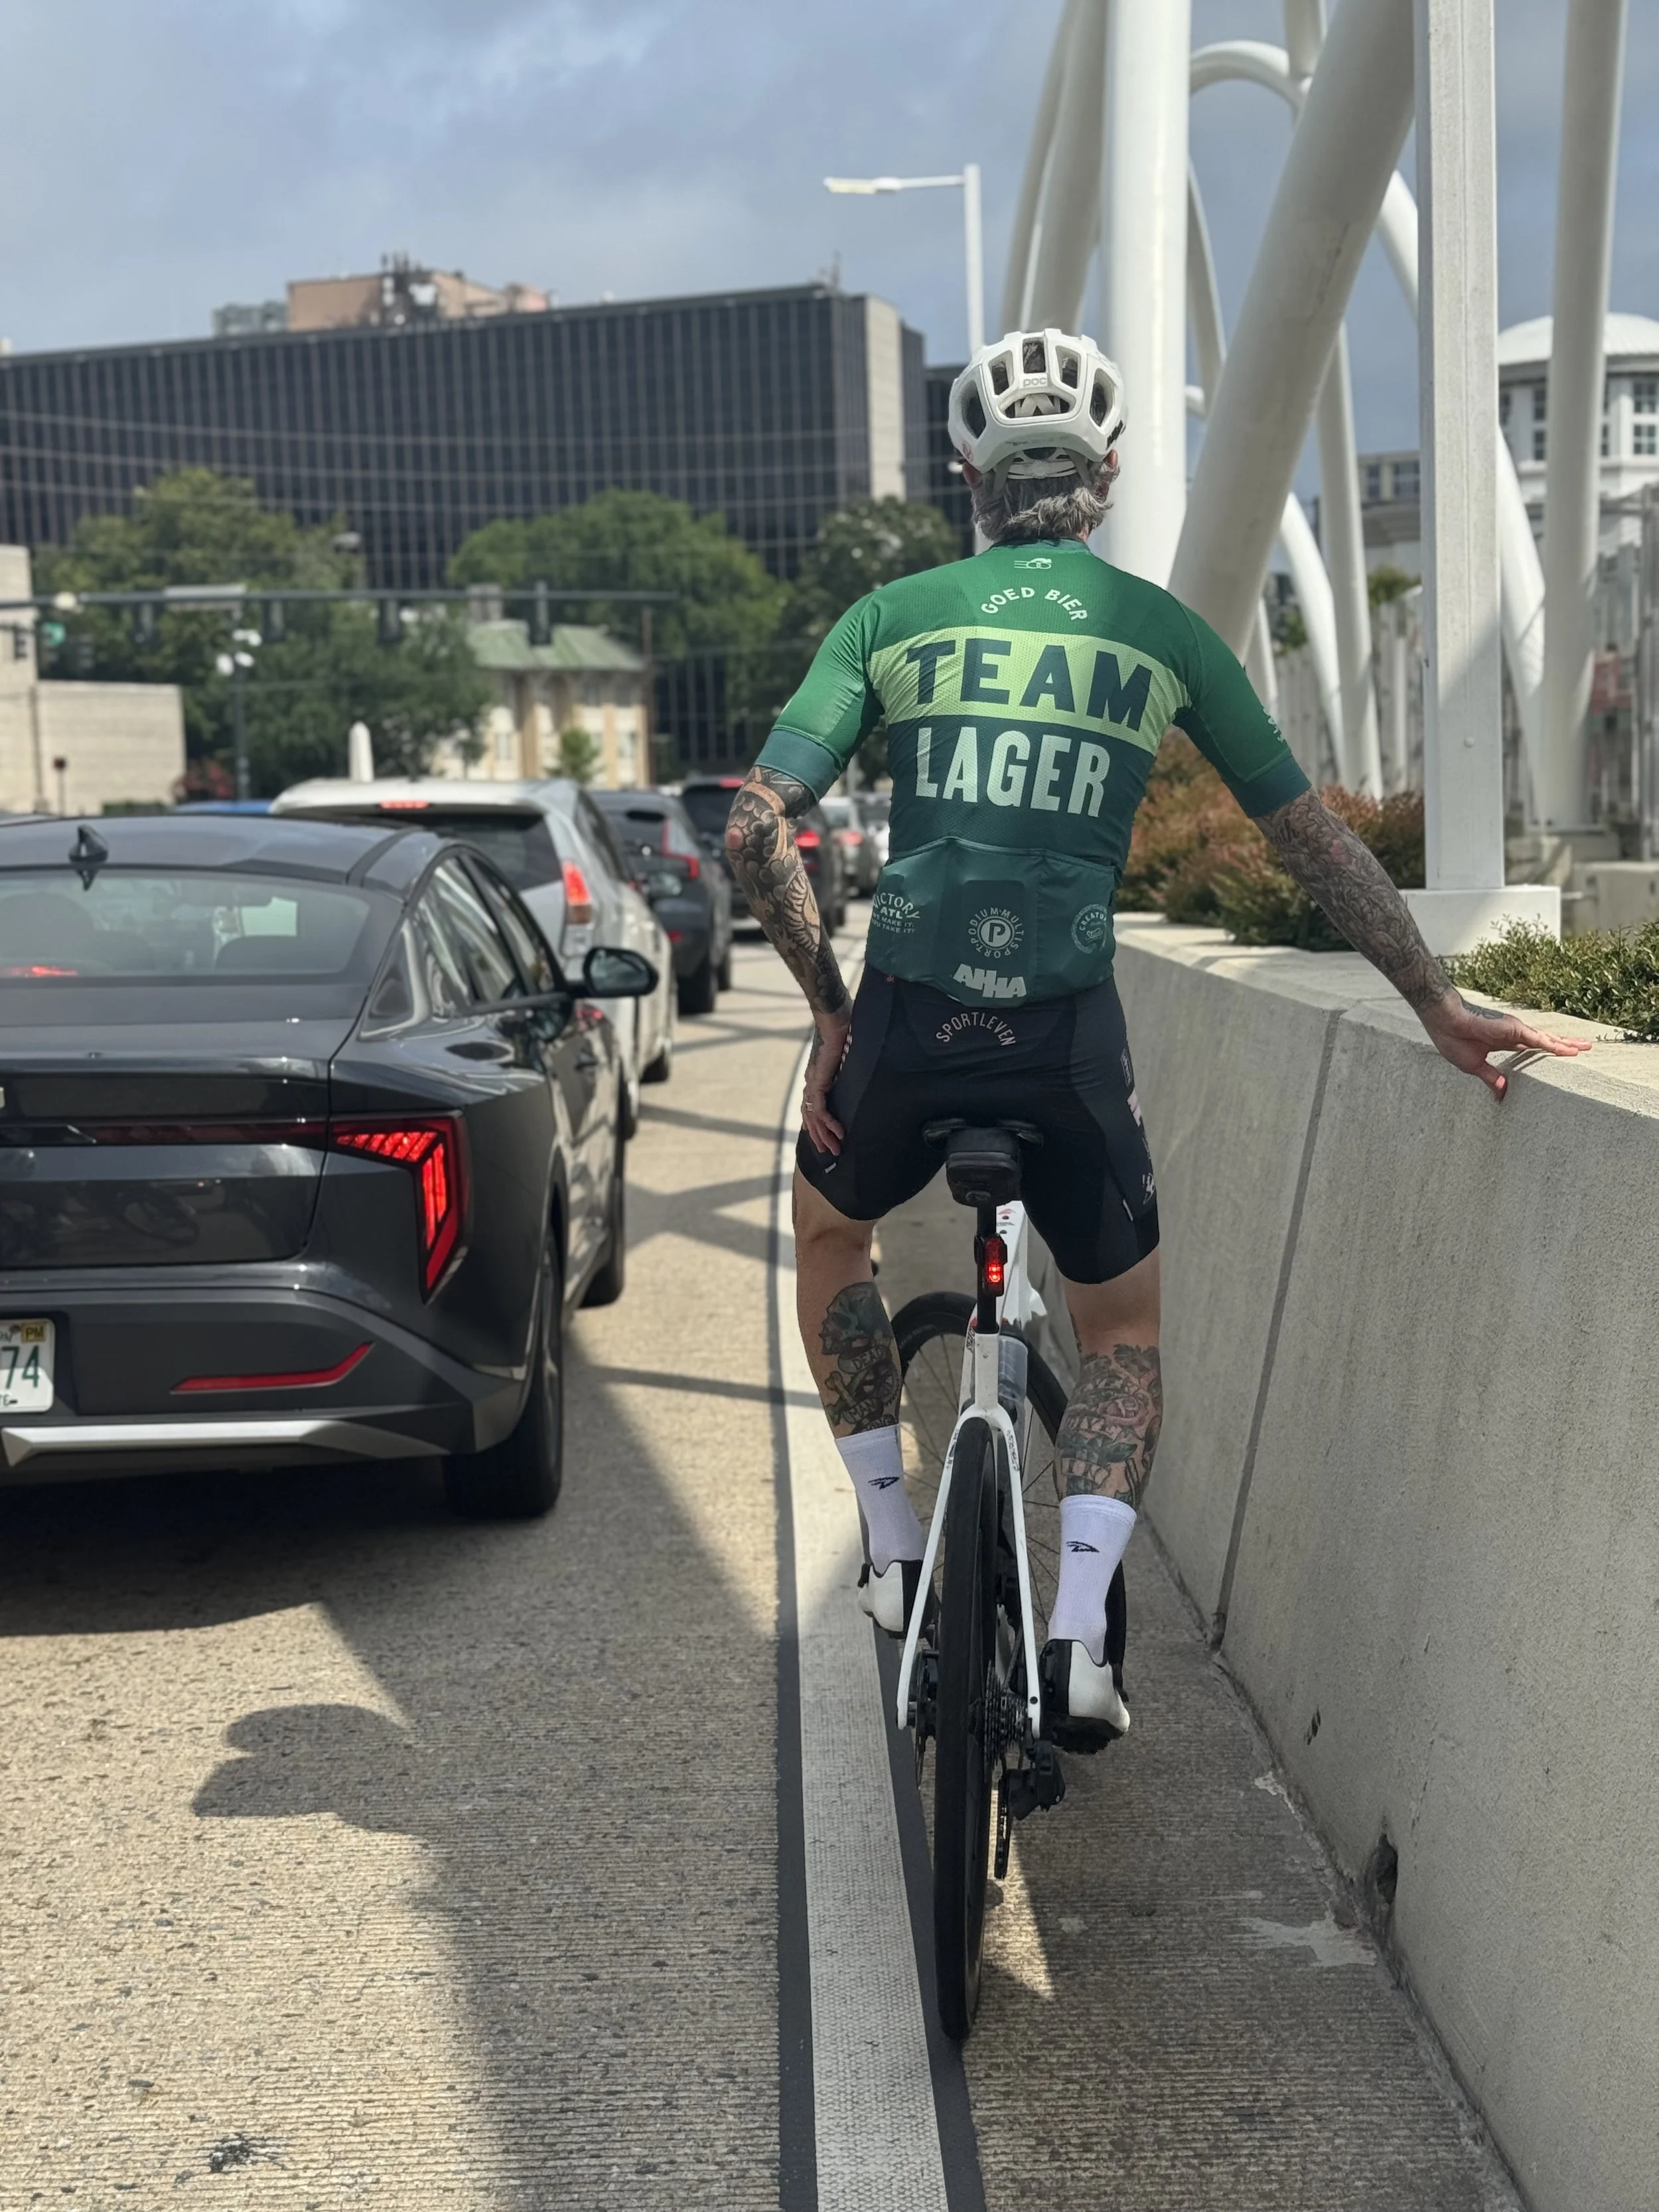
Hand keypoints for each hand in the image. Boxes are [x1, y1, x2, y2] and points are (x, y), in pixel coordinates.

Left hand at [802, 1008, 851, 1154]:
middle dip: (820, 1136)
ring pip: (814, 1118)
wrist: (834, 1018)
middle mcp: (812, 1082)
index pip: (813, 1105)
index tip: (826, 1137)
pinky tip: (839, 1134)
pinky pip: (821, 1111)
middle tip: (830, 1151)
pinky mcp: (818, 1083)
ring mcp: (813, 1083)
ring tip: (835, 1149)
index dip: (817, 1123)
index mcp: (817, 1076)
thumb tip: (869, 1065)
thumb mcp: (849, 1054)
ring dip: (824, 1136)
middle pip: (811, 1117)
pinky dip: (829, 1124)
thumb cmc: (843, 1029)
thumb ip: (853, 1064)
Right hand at [1417, 988, 1590, 1097]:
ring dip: (1566, 1044)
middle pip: (1544, 1041)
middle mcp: (1512, 1035)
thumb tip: (1501, 1092)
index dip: (1543, 1053)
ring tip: (1586, 1047)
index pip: (1529, 1049)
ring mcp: (1516, 1031)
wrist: (1445, 1021)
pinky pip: (1540, 1040)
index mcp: (1502, 1043)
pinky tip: (1570, 1051)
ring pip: (1547, 1039)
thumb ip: (1490, 1077)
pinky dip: (1556, 1046)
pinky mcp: (1516, 1030)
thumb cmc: (1452, 1038)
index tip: (1556, 1056)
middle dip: (1563, 1045)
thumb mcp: (1473, 1066)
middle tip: (1583, 1048)